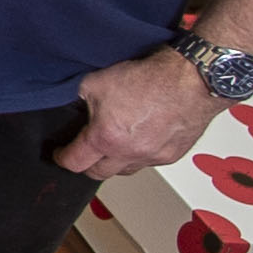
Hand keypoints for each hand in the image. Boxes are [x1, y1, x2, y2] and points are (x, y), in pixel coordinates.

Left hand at [51, 50, 217, 179]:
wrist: (193, 79)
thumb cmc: (150, 78)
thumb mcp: (97, 81)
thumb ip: (79, 97)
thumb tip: (72, 104)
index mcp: (106, 139)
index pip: (74, 163)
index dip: (62, 158)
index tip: (60, 154)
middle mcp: (129, 154)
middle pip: (98, 174)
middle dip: (87, 165)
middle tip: (84, 152)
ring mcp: (153, 157)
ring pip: (126, 169)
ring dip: (116, 161)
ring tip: (114, 144)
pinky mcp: (173, 154)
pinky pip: (150, 161)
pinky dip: (141, 154)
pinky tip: (141, 137)